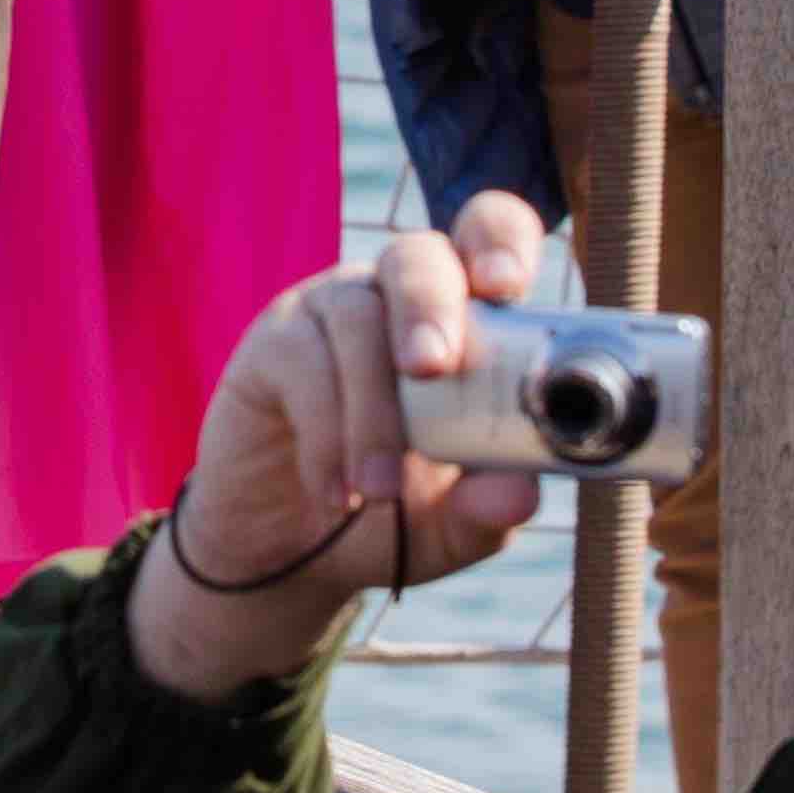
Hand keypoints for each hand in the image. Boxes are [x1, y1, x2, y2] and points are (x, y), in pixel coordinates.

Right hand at [119, 189, 557, 707]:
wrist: (293, 554)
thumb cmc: (394, 521)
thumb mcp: (454, 528)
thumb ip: (487, 508)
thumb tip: (519, 493)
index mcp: (464, 319)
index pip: (487, 238)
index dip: (499, 241)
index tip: (505, 283)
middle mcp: (397, 298)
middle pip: (417, 254)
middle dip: (430, 305)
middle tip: (432, 368)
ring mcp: (331, 313)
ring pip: (356, 315)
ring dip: (374, 409)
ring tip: (380, 490)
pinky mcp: (274, 344)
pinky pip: (301, 361)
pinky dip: (326, 435)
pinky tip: (336, 491)